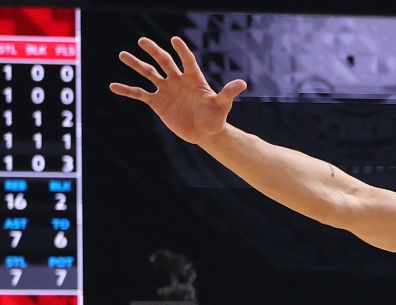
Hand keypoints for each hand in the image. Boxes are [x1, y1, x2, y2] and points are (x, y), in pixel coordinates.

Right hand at [109, 36, 245, 144]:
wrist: (205, 133)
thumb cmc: (215, 118)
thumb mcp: (222, 105)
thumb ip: (228, 93)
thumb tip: (242, 83)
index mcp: (193, 78)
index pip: (187, 61)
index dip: (182, 51)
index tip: (175, 40)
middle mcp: (177, 81)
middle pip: (164, 62)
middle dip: (154, 51)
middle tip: (142, 40)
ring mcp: (166, 90)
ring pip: (149, 73)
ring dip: (136, 64)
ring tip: (123, 54)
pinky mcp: (157, 102)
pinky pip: (139, 93)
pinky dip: (127, 90)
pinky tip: (113, 86)